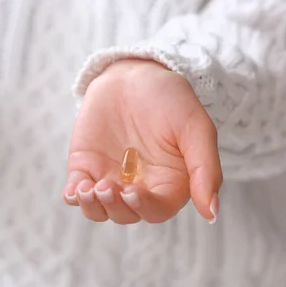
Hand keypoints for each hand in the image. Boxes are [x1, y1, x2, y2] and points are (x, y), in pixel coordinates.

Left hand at [64, 59, 221, 223]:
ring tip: (88, 189)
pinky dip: (73, 197)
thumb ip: (205, 169)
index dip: (144, 207)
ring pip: (99, 209)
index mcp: (169, 183)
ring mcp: (110, 177)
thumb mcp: (195, 127)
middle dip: (115, 207)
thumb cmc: (170, 99)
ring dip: (93, 207)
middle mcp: (139, 185)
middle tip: (107, 188)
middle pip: (126, 214)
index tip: (133, 193)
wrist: (134, 73)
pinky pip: (77, 191)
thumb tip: (212, 213)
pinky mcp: (86, 166)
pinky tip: (74, 190)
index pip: (157, 210)